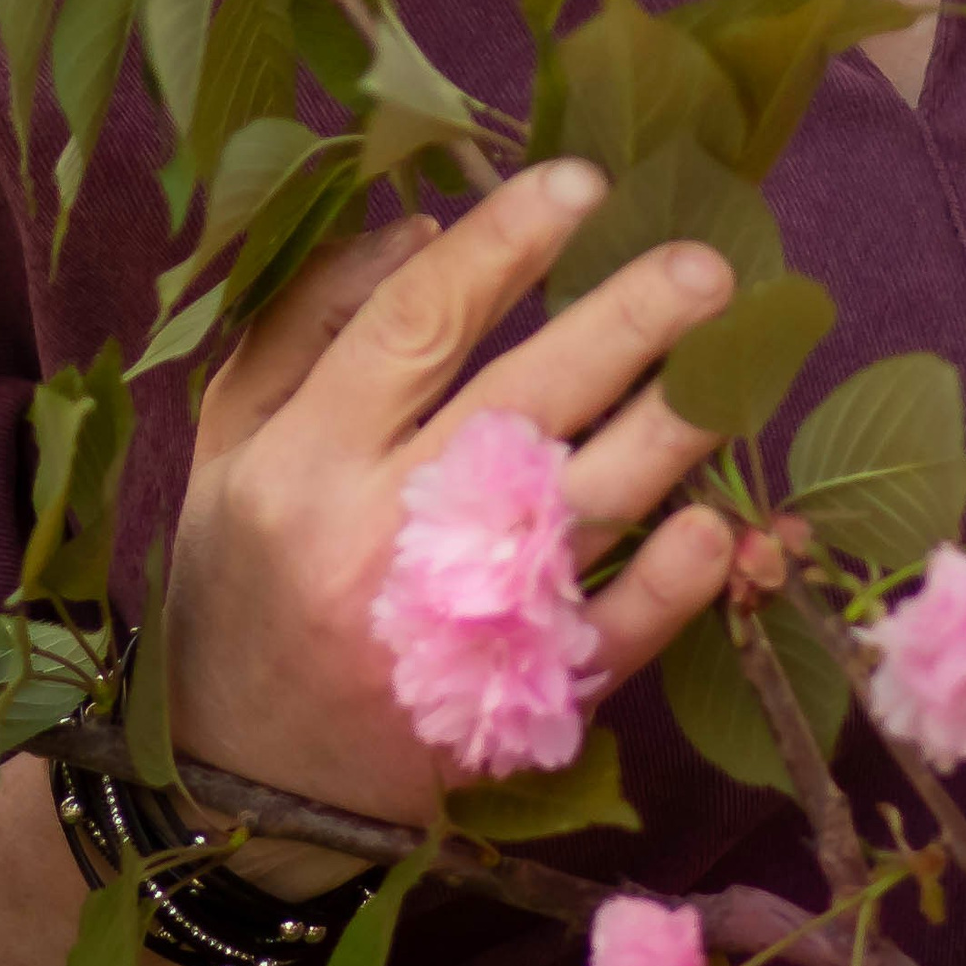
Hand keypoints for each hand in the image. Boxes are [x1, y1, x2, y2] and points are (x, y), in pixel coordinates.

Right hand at [163, 158, 738, 867]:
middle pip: (520, 403)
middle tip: (706, 264)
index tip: (582, 180)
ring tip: (736, 363)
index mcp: (303, 459)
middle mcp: (375, 537)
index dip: (502, 244)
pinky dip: (666, 584)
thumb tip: (422, 224)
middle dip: (622, 323)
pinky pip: (603, 638)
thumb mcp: (229, 438)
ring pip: (579, 511)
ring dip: (669, 432)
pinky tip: (717, 525)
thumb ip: (306, 318)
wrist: (246, 785)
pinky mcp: (505, 709)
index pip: (416, 322)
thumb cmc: (241, 576)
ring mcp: (447, 631)